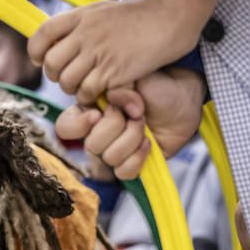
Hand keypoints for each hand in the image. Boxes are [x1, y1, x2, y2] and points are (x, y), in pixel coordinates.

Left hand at [29, 0, 219, 101]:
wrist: (170, 18)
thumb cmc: (139, 17)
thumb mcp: (103, 11)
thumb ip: (80, 24)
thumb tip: (59, 40)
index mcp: (80, 16)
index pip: (41, 35)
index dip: (36, 52)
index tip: (43, 60)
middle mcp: (84, 34)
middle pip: (50, 64)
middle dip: (56, 76)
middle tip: (70, 77)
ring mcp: (98, 53)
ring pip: (66, 81)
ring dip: (73, 89)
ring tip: (86, 86)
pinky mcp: (113, 71)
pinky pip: (87, 92)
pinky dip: (89, 97)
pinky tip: (99, 92)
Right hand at [53, 67, 204, 179]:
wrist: (183, 98)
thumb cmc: (155, 85)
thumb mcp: (134, 76)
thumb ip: (117, 86)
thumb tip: (113, 100)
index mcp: (90, 110)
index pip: (65, 127)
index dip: (78, 124)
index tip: (97, 113)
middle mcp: (99, 133)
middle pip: (92, 145)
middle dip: (116, 125)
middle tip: (133, 110)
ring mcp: (115, 150)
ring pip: (110, 158)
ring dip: (132, 137)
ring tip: (144, 122)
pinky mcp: (132, 164)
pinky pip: (124, 172)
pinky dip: (138, 157)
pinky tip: (148, 142)